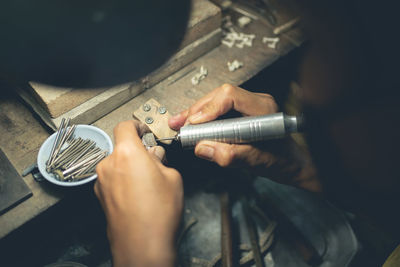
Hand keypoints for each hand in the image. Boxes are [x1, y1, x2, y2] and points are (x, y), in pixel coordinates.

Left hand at [95, 120, 182, 266]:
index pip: (125, 126)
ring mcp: (102, 182)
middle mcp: (109, 164)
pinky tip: (139, 195)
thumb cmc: (157, 214)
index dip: (136, 126)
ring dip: (130, 167)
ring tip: (148, 183)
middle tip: (153, 161)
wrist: (141, 245)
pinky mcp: (100, 197)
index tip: (143, 130)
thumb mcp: (172, 177)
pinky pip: (113, 180)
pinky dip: (123, 181)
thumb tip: (155, 156)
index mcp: (127, 153)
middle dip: (137, 151)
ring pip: (117, 164)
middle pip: (121, 147)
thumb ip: (161, 160)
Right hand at [169, 84, 277, 167]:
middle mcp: (255, 102)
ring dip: (196, 113)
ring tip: (178, 123)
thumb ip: (231, 155)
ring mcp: (247, 106)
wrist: (291, 164)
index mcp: (263, 108)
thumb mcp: (257, 162)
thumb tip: (202, 148)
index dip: (209, 108)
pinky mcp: (240, 113)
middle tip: (181, 125)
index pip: (231, 96)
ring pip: (216, 101)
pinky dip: (202, 118)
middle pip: (219, 96)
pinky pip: (218, 110)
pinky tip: (189, 124)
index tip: (195, 123)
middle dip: (197, 110)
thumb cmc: (281, 161)